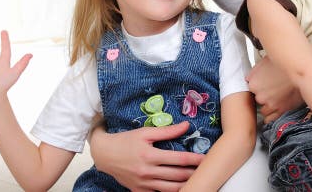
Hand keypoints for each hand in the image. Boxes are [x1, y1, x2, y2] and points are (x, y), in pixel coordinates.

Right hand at [89, 122, 204, 191]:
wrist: (104, 155)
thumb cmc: (126, 141)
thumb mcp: (145, 132)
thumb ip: (167, 131)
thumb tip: (186, 126)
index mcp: (150, 156)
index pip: (179, 159)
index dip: (195, 159)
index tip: (207, 158)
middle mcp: (147, 172)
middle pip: (177, 176)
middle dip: (194, 173)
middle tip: (207, 170)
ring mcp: (143, 184)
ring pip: (170, 189)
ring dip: (186, 185)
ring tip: (198, 180)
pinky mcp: (139, 191)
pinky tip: (181, 188)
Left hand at [246, 56, 303, 122]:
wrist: (303, 70)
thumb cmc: (285, 64)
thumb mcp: (265, 61)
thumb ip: (254, 71)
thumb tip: (249, 78)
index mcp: (253, 82)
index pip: (250, 88)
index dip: (258, 86)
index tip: (263, 84)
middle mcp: (260, 95)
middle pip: (257, 98)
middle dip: (263, 95)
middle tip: (272, 89)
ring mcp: (270, 104)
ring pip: (263, 109)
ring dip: (267, 105)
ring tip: (276, 98)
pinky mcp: (280, 110)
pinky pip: (269, 118)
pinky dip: (271, 115)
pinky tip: (275, 108)